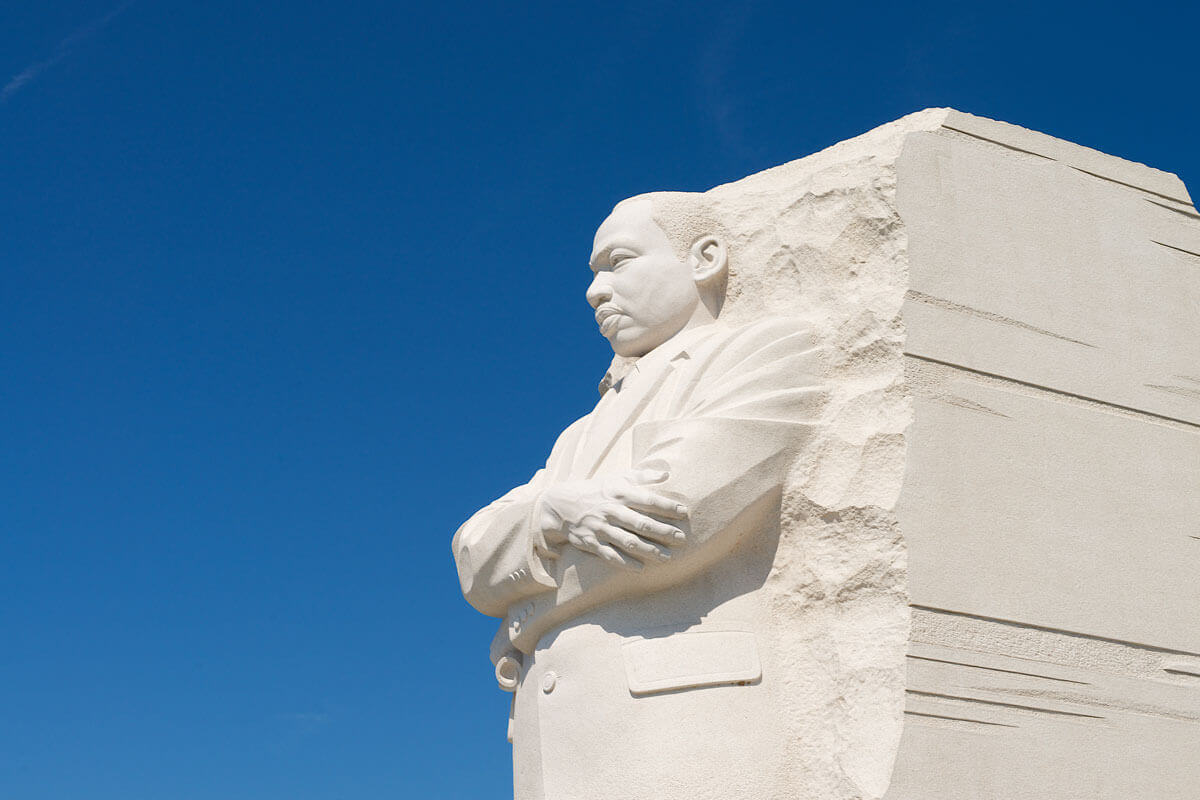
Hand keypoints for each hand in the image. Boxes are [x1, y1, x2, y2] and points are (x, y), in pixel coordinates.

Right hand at [535, 469, 687, 569]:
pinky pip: (610, 555)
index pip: (648, 500)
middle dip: (663, 532)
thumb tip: (666, 475)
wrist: (560, 505)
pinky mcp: (591, 543)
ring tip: (667, 557)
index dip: (667, 506)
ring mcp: (601, 528)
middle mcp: (611, 511)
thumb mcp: (617, 478)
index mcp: (619, 493)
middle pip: (641, 523)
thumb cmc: (596, 490)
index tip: (684, 512)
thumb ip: (642, 475)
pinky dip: (625, 563)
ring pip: (628, 541)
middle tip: (682, 538)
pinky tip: (641, 567)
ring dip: (649, 550)